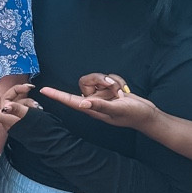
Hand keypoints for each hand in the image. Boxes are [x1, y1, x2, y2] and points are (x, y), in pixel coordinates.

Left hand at [0, 82, 39, 129]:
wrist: (49, 140)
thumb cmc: (38, 128)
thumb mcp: (28, 116)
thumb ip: (17, 109)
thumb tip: (6, 106)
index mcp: (6, 118)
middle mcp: (8, 118)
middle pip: (7, 99)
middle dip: (19, 91)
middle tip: (31, 87)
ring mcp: (15, 119)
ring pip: (17, 101)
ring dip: (27, 99)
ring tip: (37, 106)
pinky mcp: (22, 119)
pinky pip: (22, 107)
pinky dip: (29, 105)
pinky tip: (37, 108)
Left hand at [40, 75, 160, 133]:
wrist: (147, 114)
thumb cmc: (133, 114)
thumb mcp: (117, 109)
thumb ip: (100, 106)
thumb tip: (82, 103)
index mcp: (92, 108)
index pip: (71, 100)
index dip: (57, 95)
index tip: (44, 90)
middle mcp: (94, 101)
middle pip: (87, 82)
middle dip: (101, 80)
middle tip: (114, 89)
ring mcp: (102, 95)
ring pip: (99, 78)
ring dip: (112, 82)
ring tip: (121, 92)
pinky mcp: (109, 90)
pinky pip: (109, 78)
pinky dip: (118, 81)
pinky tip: (124, 91)